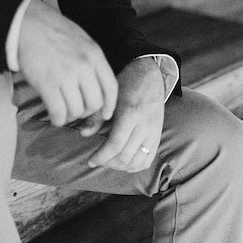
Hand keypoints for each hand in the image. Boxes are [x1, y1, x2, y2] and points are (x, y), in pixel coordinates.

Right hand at [18, 0, 117, 126]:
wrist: (28, 23)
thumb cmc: (53, 31)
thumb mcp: (83, 41)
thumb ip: (92, 61)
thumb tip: (97, 85)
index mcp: (95, 55)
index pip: (111, 87)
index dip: (110, 105)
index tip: (106, 114)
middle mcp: (84, 66)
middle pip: (95, 103)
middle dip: (86, 112)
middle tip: (76, 110)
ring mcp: (66, 76)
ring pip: (77, 111)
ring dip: (71, 116)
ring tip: (64, 111)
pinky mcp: (47, 83)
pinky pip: (59, 112)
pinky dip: (58, 119)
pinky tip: (55, 116)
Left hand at [88, 58, 165, 172]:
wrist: (150, 75)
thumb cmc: (126, 84)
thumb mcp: (109, 96)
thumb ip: (96, 116)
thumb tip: (84, 134)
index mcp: (131, 114)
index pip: (115, 145)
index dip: (101, 157)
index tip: (91, 160)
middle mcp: (145, 125)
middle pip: (125, 156)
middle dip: (108, 163)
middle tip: (98, 160)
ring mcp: (154, 131)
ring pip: (137, 161)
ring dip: (121, 166)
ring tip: (109, 161)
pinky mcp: (158, 135)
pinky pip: (148, 159)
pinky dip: (135, 166)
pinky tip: (124, 161)